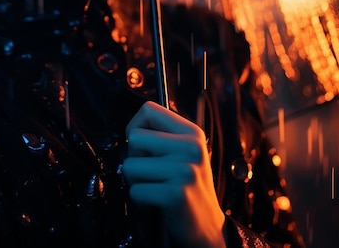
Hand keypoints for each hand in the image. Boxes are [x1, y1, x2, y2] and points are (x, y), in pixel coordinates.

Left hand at [122, 101, 226, 247]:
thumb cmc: (188, 186)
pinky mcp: (176, 194)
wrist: (209, 227)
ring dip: (136, 181)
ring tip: (156, 187)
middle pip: (134, 137)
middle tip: (152, 173)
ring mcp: (184, 170)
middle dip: (134, 158)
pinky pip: (135, 191)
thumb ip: (162, 135)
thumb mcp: (184, 152)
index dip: (135, 126)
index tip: (141, 145)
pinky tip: (158, 203)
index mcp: (192, 132)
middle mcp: (191, 147)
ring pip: (129, 165)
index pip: (149, 110)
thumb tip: (129, 129)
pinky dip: (141, 200)